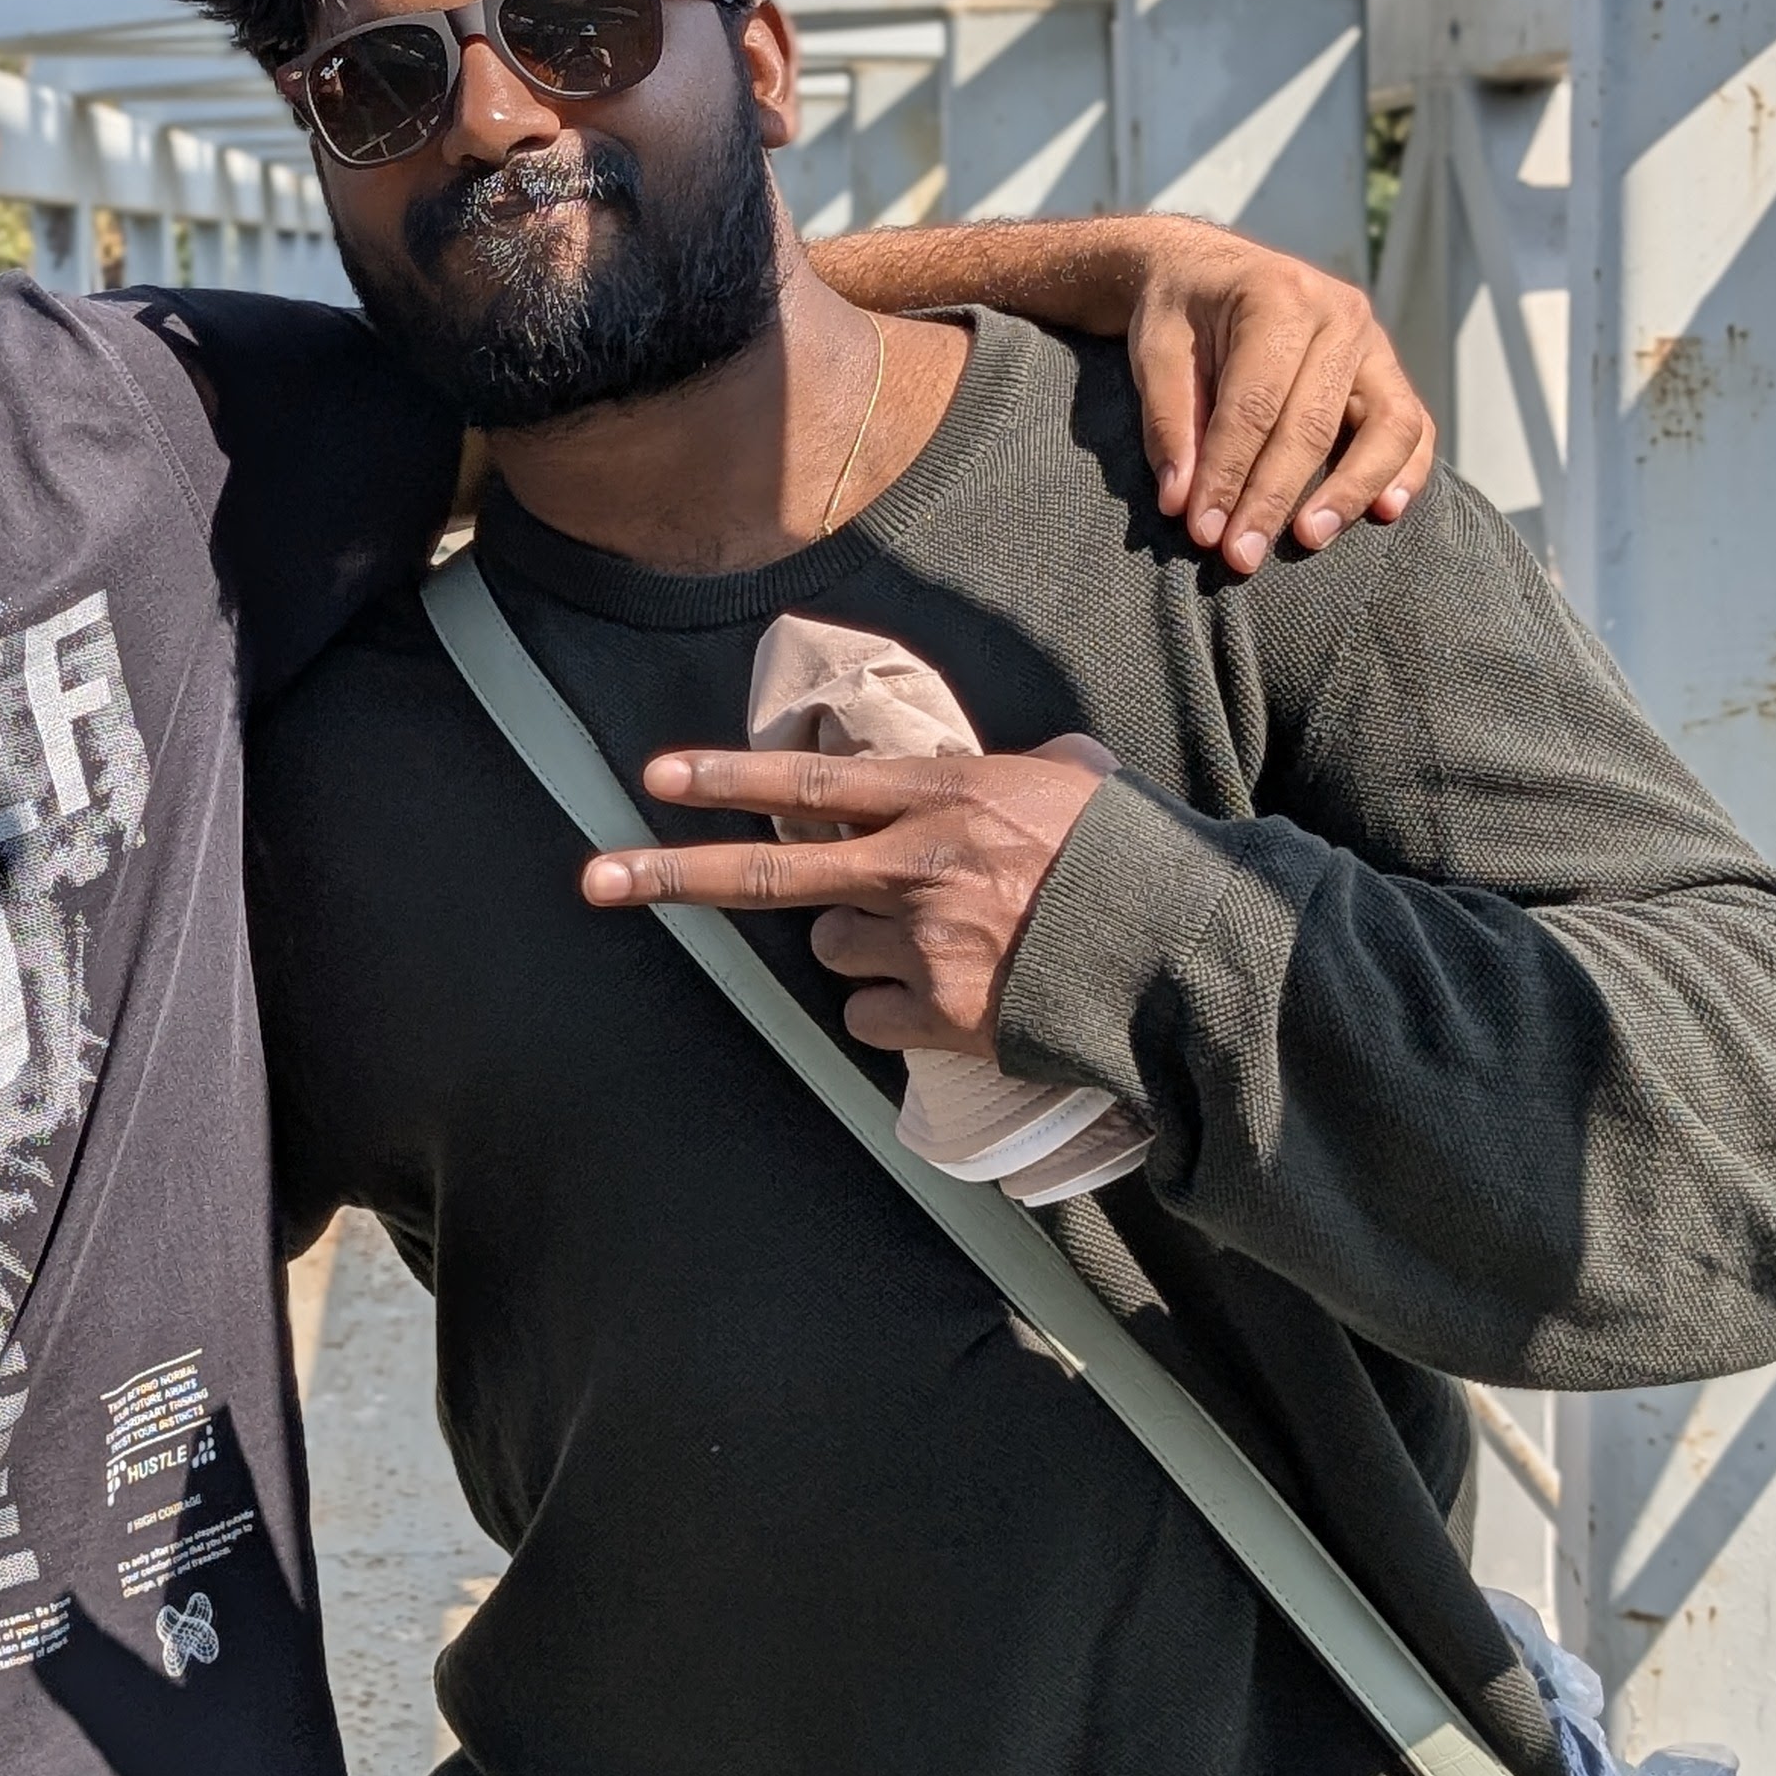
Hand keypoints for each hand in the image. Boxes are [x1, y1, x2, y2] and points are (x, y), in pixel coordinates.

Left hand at [582, 738, 1110, 1054]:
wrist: (1180, 956)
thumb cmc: (1134, 864)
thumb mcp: (1081, 788)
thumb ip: (1040, 771)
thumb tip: (1059, 761)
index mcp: (947, 797)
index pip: (814, 781)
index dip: (728, 778)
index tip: (656, 777)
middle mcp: (918, 865)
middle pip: (770, 872)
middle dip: (669, 872)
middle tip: (595, 878)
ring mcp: (924, 943)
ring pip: (831, 948)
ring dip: (858, 946)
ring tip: (933, 941)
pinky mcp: (941, 1014)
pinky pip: (869, 1015)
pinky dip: (890, 1011)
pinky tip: (944, 999)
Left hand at [1126, 221, 1432, 575]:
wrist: (1211, 272)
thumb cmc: (1181, 315)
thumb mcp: (1155, 353)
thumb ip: (1170, 424)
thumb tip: (1182, 502)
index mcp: (1277, 295)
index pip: (1254, 405)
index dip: (1227, 474)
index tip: (1202, 531)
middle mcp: (1339, 313)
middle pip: (1313, 423)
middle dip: (1273, 498)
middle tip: (1240, 555)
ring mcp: (1374, 341)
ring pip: (1386, 425)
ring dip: (1350, 492)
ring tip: (1309, 540)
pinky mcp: (1388, 372)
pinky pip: (1414, 426)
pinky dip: (1405, 471)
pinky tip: (1384, 513)